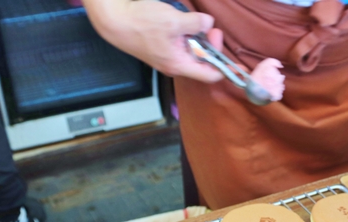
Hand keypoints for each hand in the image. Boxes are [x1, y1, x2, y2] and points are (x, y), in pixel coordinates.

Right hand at [87, 0, 223, 82]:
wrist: (114, 20)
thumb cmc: (141, 23)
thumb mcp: (174, 21)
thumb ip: (196, 23)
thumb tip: (208, 23)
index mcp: (179, 65)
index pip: (210, 75)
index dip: (224, 66)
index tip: (233, 56)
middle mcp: (174, 65)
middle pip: (201, 61)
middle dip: (210, 44)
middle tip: (209, 26)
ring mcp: (166, 57)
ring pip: (190, 50)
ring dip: (196, 37)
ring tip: (193, 21)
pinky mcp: (160, 48)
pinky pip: (180, 44)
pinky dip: (185, 34)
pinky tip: (181, 21)